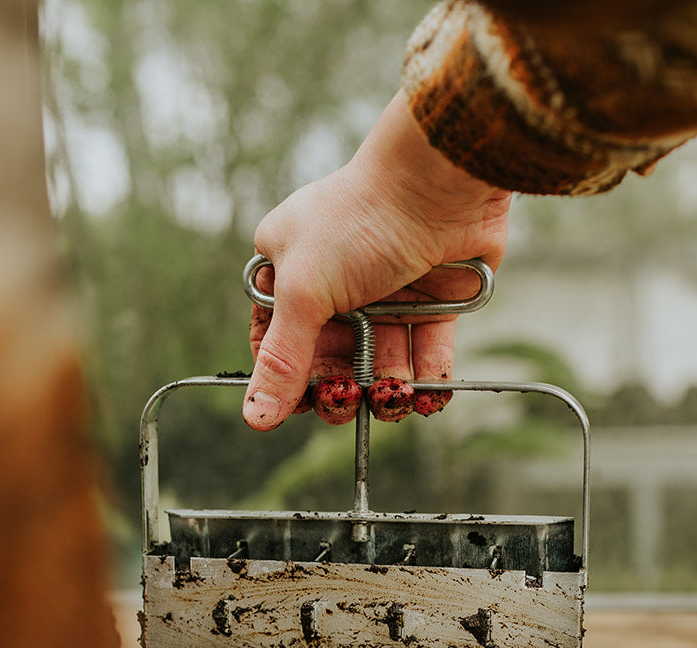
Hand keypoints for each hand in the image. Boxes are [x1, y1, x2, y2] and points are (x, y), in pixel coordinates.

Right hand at [244, 92, 511, 429]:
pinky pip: (426, 352)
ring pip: (380, 360)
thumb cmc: (361, 220)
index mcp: (289, 268)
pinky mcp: (433, 299)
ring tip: (395, 399)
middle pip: (330, 358)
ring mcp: (385, 291)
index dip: (287, 377)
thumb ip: (283, 359)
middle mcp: (336, 281)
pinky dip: (428, 380)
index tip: (301, 406)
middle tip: (348, 403)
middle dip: (339, 389)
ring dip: (386, 390)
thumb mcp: (306, 291)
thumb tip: (255, 417)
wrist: (440, 182)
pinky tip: (428, 398)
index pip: (278, 339)